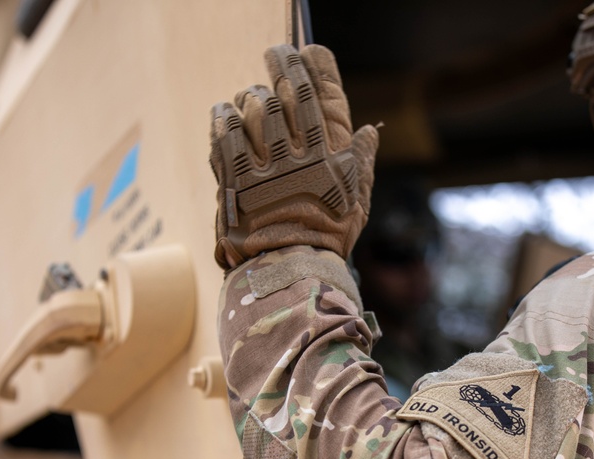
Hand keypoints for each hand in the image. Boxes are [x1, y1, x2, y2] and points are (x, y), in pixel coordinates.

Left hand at [210, 44, 378, 268]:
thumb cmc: (326, 237)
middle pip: (288, 92)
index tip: (308, 51)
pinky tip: (225, 111)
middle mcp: (299, 154)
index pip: (324, 96)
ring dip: (252, 94)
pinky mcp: (234, 177)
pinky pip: (224, 133)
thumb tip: (369, 131)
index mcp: (331, 156)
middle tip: (277, 53)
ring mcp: (264, 164)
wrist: (288, 272)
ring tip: (250, 95)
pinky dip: (224, 116)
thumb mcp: (356, 202)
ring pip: (255, 108)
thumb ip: (362, 161)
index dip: (316, 67)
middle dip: (282, 64)